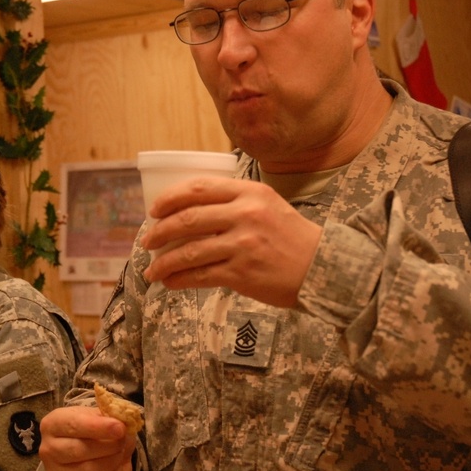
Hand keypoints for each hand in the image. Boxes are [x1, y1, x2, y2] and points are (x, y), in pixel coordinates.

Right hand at [38, 406, 134, 470]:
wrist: (83, 455)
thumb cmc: (88, 431)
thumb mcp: (95, 417)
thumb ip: (109, 418)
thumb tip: (127, 424)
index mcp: (52, 424)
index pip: (73, 425)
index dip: (98, 427)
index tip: (119, 427)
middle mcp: (48, 450)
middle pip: (79, 450)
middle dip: (108, 445)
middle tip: (122, 441)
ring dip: (113, 461)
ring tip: (120, 453)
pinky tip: (117, 467)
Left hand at [140, 177, 321, 307]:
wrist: (323, 268)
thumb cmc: (291, 237)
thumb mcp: (267, 204)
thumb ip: (235, 201)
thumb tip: (188, 209)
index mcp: (249, 192)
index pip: (198, 188)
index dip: (169, 198)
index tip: (154, 210)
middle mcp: (246, 214)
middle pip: (188, 219)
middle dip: (160, 231)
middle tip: (147, 240)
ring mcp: (243, 244)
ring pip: (189, 251)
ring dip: (164, 262)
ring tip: (152, 269)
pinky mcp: (243, 272)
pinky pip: (200, 275)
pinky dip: (179, 279)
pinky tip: (169, 282)